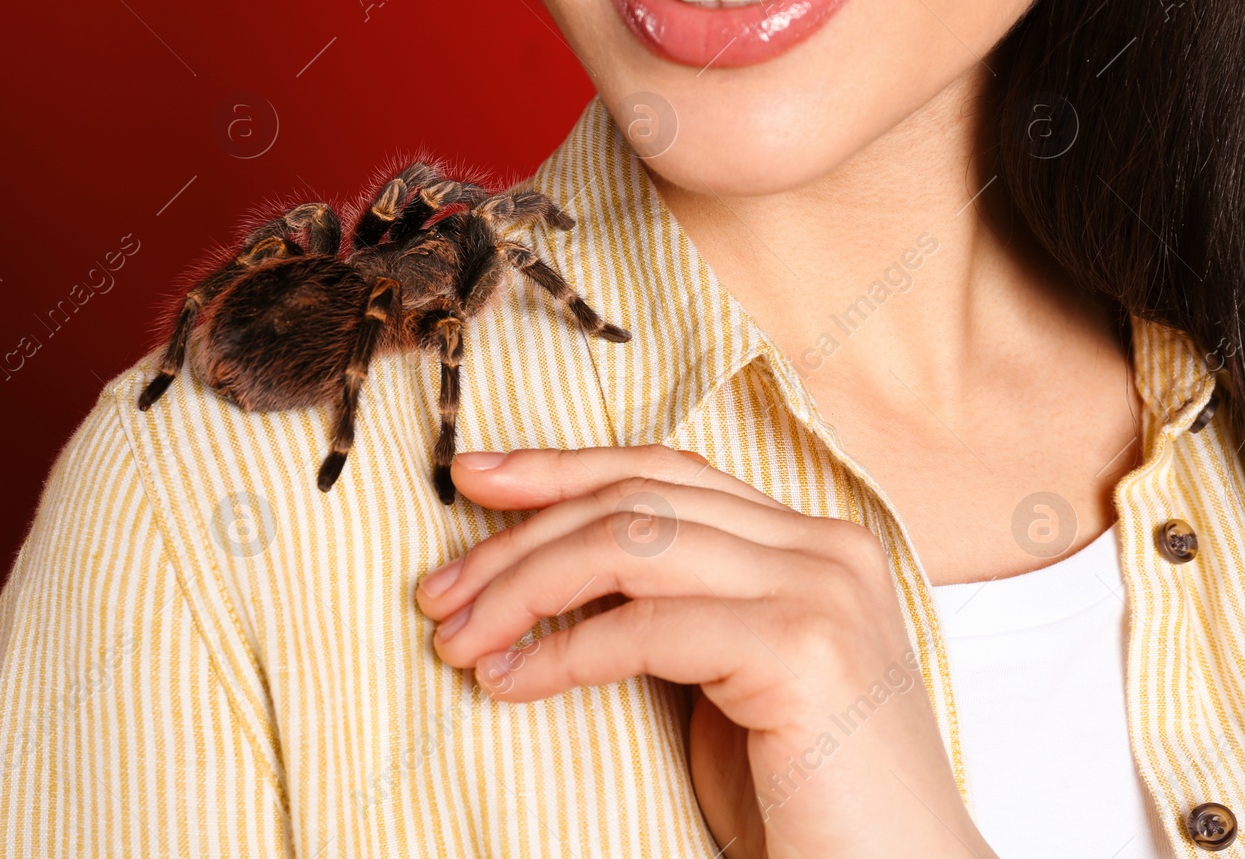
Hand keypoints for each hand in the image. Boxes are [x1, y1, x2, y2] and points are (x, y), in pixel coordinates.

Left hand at [415, 446, 996, 858]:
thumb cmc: (800, 795)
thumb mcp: (719, 672)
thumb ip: (665, 604)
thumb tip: (542, 566)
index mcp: (810, 539)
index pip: (664, 473)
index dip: (561, 467)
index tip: (471, 480)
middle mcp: (825, 545)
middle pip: (636, 501)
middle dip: (520, 537)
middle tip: (438, 591)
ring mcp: (821, 590)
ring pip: (629, 546)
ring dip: (523, 588)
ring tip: (458, 638)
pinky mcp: (802, 648)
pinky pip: (644, 627)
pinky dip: (560, 652)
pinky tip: (508, 683)